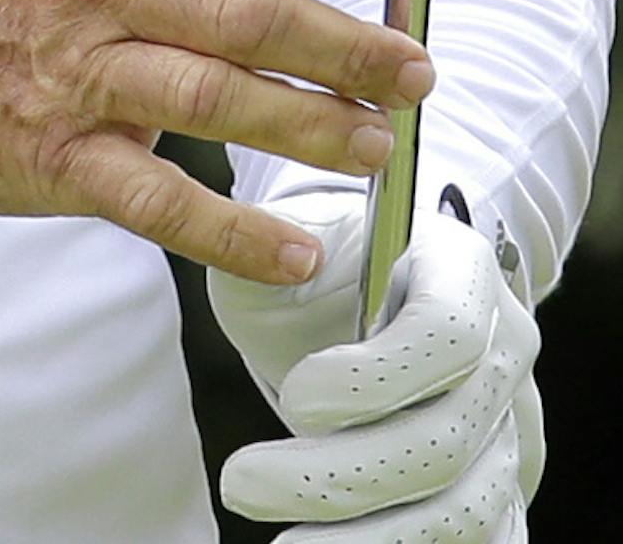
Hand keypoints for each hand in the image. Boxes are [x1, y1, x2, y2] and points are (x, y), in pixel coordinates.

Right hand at [0, 0, 433, 285]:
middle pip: (246, 11)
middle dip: (347, 46)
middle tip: (415, 71)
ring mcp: (74, 71)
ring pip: (215, 100)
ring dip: (311, 128)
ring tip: (376, 145)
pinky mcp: (56, 155)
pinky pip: (159, 200)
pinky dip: (234, 233)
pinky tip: (295, 250)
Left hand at [211, 189, 540, 538]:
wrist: (351, 297)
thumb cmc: (312, 267)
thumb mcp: (281, 239)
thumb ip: (274, 246)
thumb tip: (289, 258)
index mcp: (461, 270)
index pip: (449, 332)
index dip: (375, 378)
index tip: (294, 398)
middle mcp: (504, 349)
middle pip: (445, 438)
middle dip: (337, 475)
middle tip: (241, 484)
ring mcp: (510, 424)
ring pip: (464, 509)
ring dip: (368, 538)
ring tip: (283, 543)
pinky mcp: (500, 484)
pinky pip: (481, 539)